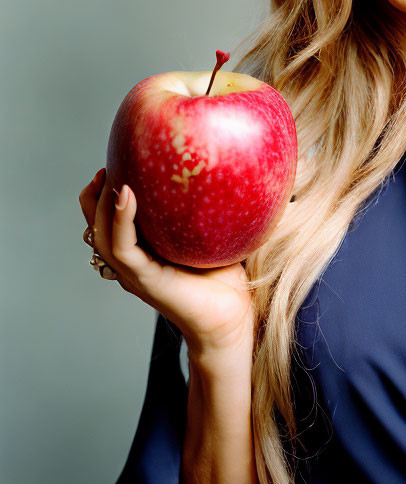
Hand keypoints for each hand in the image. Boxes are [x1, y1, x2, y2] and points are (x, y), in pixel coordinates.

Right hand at [78, 167, 255, 356]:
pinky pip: (122, 247)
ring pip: (101, 235)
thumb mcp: (212, 236)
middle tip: (107, 167)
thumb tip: (220, 171)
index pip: (111, 221)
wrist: (233, 318)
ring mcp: (135, 272)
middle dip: (94, 196)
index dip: (105, 195)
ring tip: (110, 178)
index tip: (117, 164)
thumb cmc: (227, 279)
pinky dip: (120, 219)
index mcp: (144, 252)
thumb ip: (204, 210)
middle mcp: (133, 262)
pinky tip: (127, 195)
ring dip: (101, 204)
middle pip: (96, 226)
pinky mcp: (144, 279)